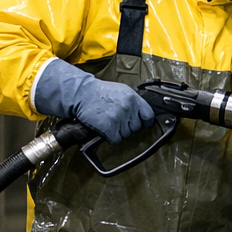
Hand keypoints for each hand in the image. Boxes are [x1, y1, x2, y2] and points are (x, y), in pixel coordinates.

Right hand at [33, 60, 154, 143]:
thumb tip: (144, 114)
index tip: (140, 122)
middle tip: (118, 121)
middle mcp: (128, 108)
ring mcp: (119, 118)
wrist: (82, 93)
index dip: (145, 122)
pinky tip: (105, 129)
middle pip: (137, 128)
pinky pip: (117, 140)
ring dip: (119, 132)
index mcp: (134, 98)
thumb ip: (134, 102)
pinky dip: (111, 138)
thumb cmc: (101, 92)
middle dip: (129, 127)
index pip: (149, 116)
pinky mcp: (109, 128)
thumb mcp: (122, 91)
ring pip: (127, 135)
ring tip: (110, 122)